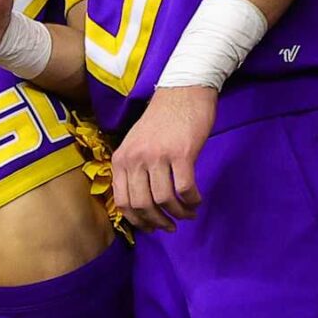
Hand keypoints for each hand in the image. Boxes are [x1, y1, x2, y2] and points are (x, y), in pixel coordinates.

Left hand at [111, 85, 215, 231]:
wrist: (183, 90)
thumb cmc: (162, 119)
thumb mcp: (136, 143)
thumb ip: (135, 168)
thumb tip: (142, 202)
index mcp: (121, 159)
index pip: (122, 201)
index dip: (138, 220)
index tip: (151, 227)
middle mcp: (135, 159)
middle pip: (143, 205)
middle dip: (158, 222)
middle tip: (171, 226)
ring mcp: (157, 156)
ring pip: (164, 200)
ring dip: (179, 213)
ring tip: (188, 213)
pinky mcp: (181, 153)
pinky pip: (184, 189)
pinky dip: (191, 200)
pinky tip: (196, 200)